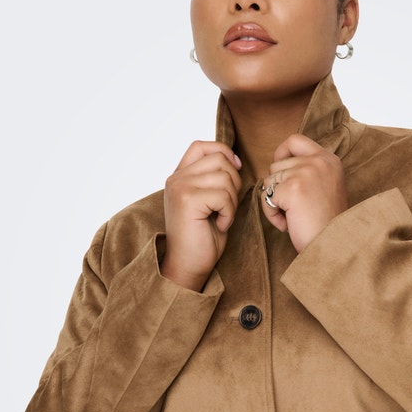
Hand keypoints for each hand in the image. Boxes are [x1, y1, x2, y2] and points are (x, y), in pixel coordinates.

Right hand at [160, 141, 241, 289]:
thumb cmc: (202, 237)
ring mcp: (180, 188)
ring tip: (222, 217)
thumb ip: (214, 178)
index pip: (201, 146)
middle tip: (227, 207)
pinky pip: (224, 196)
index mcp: (179, 176)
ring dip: (232, 201)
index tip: (236, 170)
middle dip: (234, 182)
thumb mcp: (209, 201)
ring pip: (225, 177)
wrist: (188, 265)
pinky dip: (229, 213)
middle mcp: (176, 178)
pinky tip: (219, 225)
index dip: (223, 152)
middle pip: (219, 159)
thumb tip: (235, 160)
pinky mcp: (187, 200)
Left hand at [260, 134, 347, 252]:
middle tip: (293, 208)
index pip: (295, 140)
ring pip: (269, 180)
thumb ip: (308, 171)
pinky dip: (272, 214)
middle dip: (278, 187)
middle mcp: (319, 161)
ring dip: (274, 202)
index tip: (279, 170)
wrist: (333, 246)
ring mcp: (306, 172)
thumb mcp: (325, 187)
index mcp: (329, 159)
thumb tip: (277, 164)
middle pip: (277, 164)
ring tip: (292, 217)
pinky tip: (287, 224)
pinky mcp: (293, 188)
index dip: (281, 153)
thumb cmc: (326, 224)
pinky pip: (265, 197)